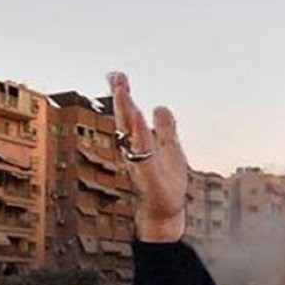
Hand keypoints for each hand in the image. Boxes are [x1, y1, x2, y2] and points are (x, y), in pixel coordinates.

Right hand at [108, 72, 187, 242]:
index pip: (128, 114)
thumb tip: (160, 106)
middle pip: (125, 118)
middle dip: (120, 96)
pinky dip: (139, 132)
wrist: (166, 210)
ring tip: (123, 89)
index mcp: (139, 142)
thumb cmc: (165, 183)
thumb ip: (165, 127)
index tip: (116, 75)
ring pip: (130, 131)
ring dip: (126, 109)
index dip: (122, 94)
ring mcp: (140, 160)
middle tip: (115, 75)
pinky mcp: (147, 171)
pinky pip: (141, 148)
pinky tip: (138, 116)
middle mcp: (135, 149)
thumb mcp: (170, 147)